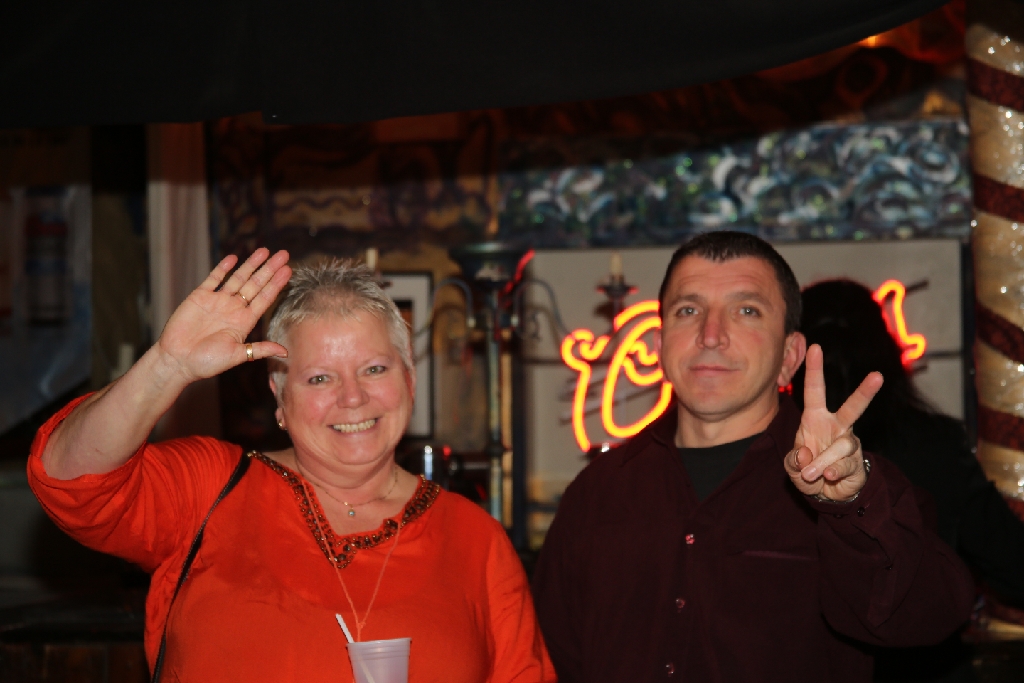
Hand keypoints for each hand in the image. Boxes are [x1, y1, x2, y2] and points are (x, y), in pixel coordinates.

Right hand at [156, 249, 291, 382]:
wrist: (177, 360)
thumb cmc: (207, 363)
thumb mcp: (237, 356)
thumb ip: (260, 349)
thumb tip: (285, 353)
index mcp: (244, 322)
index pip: (265, 298)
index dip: (276, 285)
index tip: (289, 271)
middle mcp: (233, 309)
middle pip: (255, 285)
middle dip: (269, 269)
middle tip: (284, 254)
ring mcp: (217, 301)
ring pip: (238, 278)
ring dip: (251, 264)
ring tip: (264, 251)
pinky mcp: (199, 297)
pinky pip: (213, 279)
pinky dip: (223, 268)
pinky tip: (234, 258)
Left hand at [785, 344, 882, 501]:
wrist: (826, 494)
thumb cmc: (807, 470)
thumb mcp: (792, 465)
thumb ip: (793, 460)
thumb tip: (805, 454)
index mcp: (815, 419)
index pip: (814, 390)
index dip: (815, 369)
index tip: (815, 347)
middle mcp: (836, 427)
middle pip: (853, 408)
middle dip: (865, 392)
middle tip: (878, 376)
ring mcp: (849, 444)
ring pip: (842, 445)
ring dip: (824, 459)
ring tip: (812, 473)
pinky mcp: (857, 463)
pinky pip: (846, 464)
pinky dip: (834, 471)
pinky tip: (827, 475)